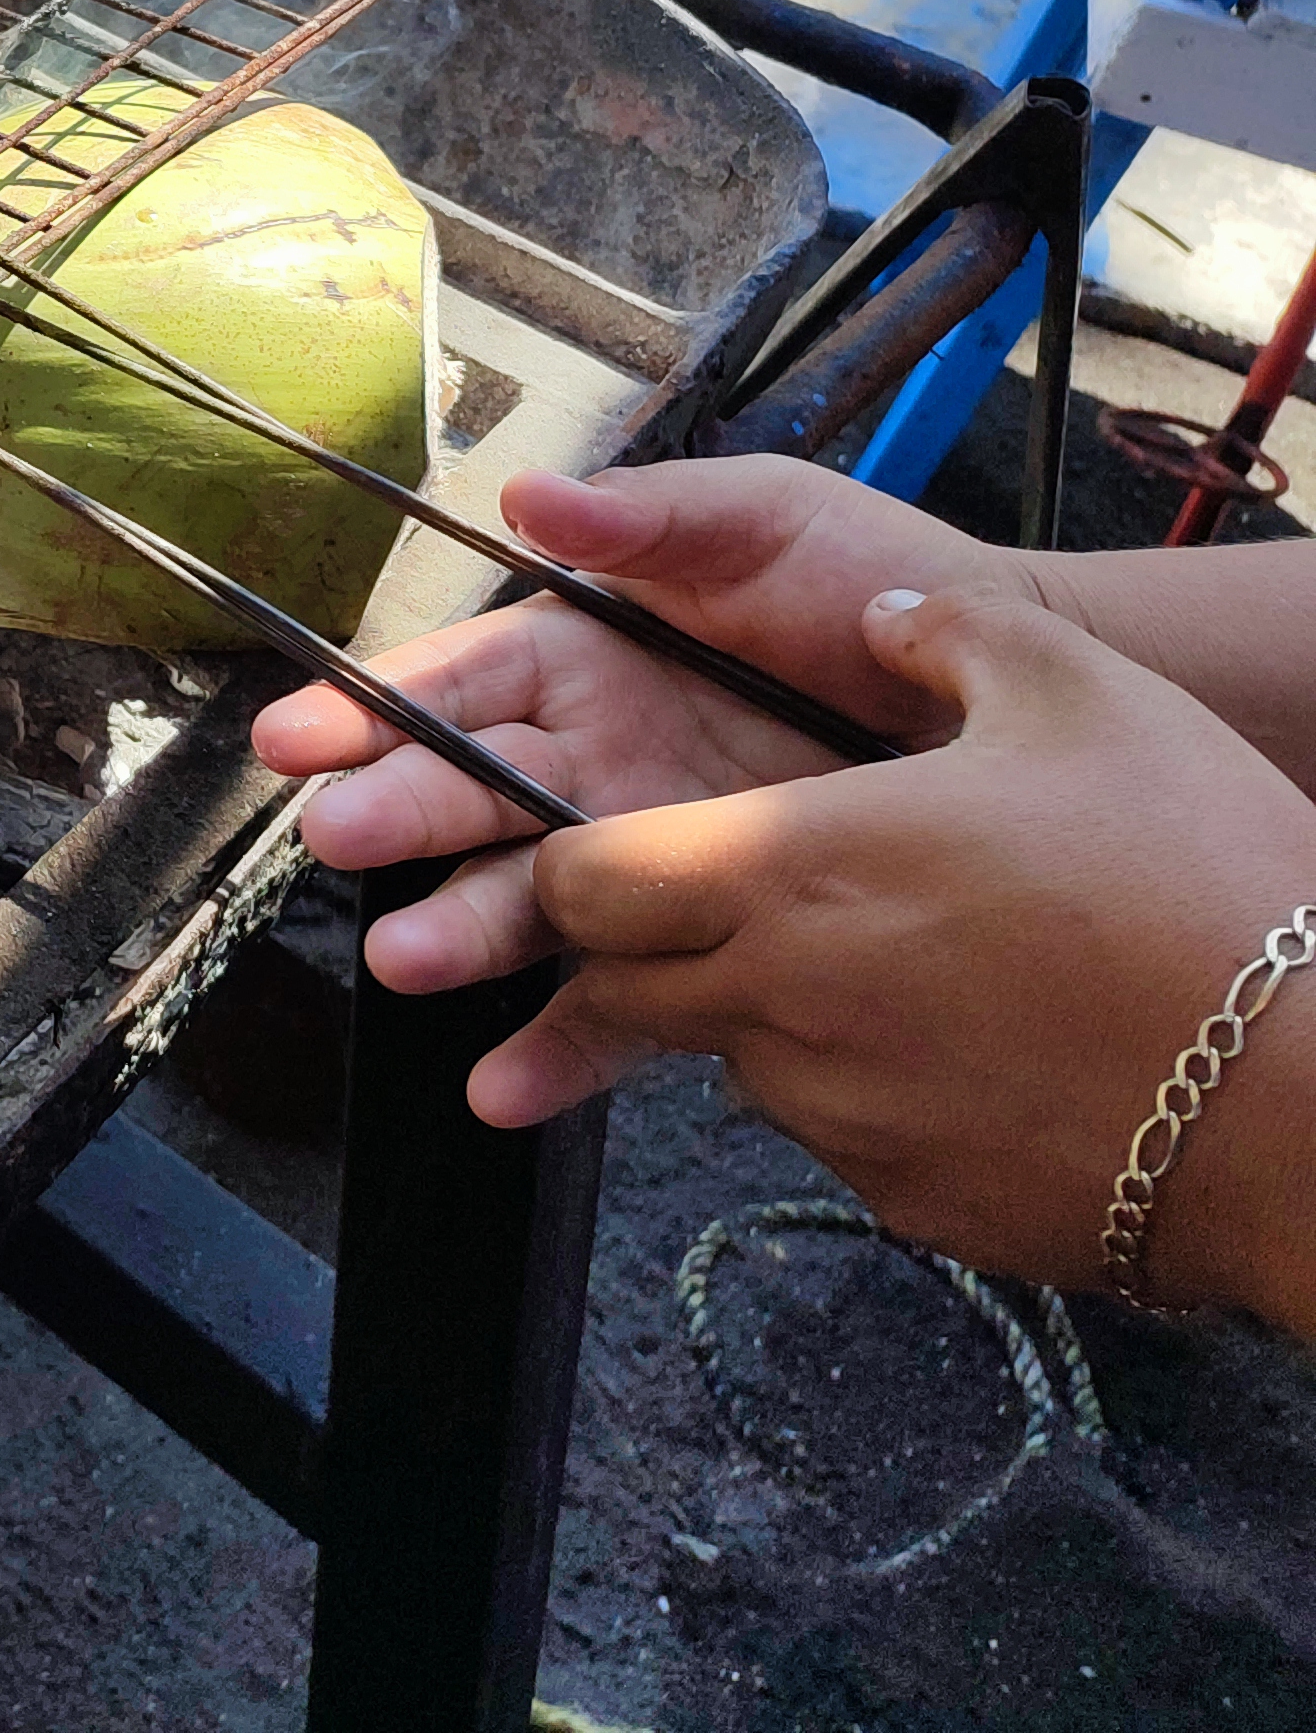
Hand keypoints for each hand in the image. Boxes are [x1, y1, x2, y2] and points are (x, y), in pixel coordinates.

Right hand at [251, 459, 1028, 999]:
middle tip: (339, 841)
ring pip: (526, 900)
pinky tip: (505, 1087)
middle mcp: (593, 759)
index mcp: (586, 655)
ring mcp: (643, 854)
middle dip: (398, 815)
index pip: (460, 683)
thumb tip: (527, 495)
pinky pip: (624, 1001)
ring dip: (460, 931)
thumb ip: (649, 514)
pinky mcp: (706, 936)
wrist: (1028, 693)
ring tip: (411, 962)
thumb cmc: (886, 582)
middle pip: (470, 793)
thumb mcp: (766, 519)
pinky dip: (561, 1046)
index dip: (378, 708)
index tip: (300, 737)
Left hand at [489, 592, 1315, 1318]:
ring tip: (896, 964)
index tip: (623, 839)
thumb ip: (951, 632)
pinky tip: (969, 1048)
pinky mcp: (905, 1201)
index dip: (577, 857)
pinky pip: (838, 1136)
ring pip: (732, 1059)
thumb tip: (884, 618)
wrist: (1311, 1102)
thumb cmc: (1192, 878)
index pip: (578, 881)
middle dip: (645, 942)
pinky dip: (865, 1092)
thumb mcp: (1081, 692)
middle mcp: (776, 1007)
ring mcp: (837, 1120)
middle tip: (741, 899)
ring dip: (765, 1013)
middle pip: (627, 980)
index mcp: (784, 873)